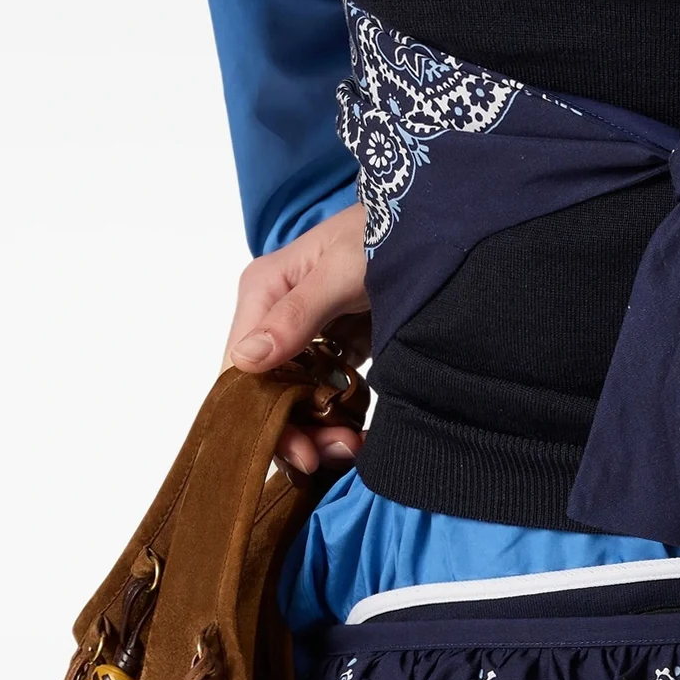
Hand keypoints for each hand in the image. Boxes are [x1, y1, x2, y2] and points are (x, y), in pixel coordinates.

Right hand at [222, 203, 370, 475]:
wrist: (438, 226)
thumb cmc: (386, 232)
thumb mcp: (342, 271)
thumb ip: (296, 315)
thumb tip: (246, 361)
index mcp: (264, 291)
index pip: (241, 369)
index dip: (263, 418)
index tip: (303, 453)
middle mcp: (276, 316)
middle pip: (267, 391)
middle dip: (298, 430)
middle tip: (339, 453)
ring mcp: (306, 335)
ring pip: (296, 399)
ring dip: (321, 428)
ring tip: (354, 444)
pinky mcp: (336, 348)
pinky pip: (325, 393)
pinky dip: (340, 416)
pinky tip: (359, 429)